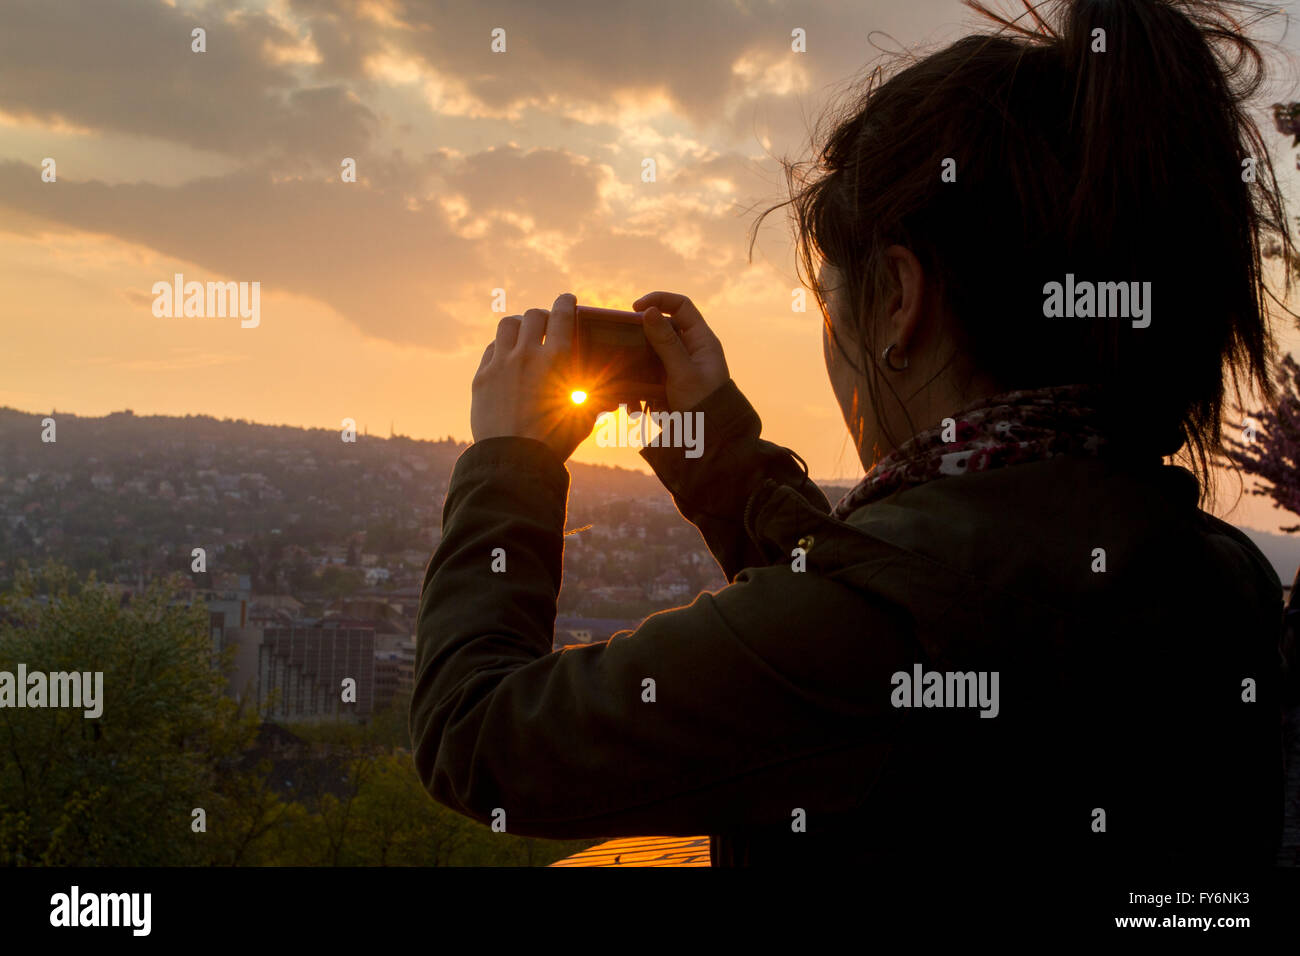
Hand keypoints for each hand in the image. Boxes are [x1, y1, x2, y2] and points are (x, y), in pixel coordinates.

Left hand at [470, 293, 598, 461]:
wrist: (513, 462)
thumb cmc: (554, 443)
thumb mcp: (583, 418)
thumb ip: (594, 400)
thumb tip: (608, 397)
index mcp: (557, 359)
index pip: (562, 314)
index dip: (566, 302)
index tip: (568, 299)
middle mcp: (527, 354)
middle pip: (533, 315)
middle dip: (543, 316)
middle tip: (547, 324)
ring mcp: (501, 364)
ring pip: (508, 325)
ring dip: (519, 326)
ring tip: (524, 336)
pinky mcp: (482, 377)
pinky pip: (491, 349)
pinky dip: (501, 348)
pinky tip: (507, 358)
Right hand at [632, 291, 729, 411]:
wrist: (712, 441)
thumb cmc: (705, 404)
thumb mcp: (683, 372)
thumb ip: (665, 342)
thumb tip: (649, 311)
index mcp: (701, 340)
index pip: (682, 306)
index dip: (660, 300)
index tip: (636, 308)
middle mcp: (690, 350)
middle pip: (661, 329)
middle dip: (640, 335)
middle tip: (622, 342)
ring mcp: (678, 367)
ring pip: (651, 353)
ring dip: (636, 363)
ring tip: (622, 374)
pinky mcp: (668, 385)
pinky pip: (648, 377)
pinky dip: (637, 387)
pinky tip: (631, 402)